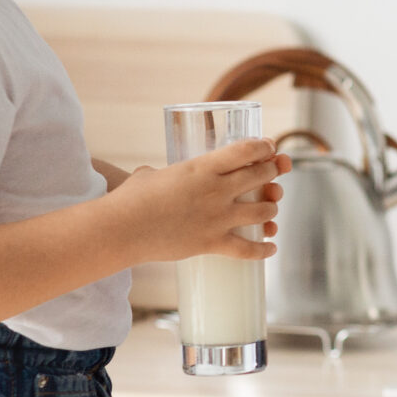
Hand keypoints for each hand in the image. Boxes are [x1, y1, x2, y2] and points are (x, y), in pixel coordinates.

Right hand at [108, 138, 290, 265]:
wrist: (122, 229)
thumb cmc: (131, 198)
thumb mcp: (151, 175)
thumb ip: (163, 173)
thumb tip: (158, 176)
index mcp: (203, 167)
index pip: (247, 150)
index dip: (265, 147)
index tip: (269, 148)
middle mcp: (217, 190)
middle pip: (261, 177)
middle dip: (272, 173)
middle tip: (273, 175)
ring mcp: (217, 218)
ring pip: (262, 211)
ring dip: (271, 209)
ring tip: (270, 209)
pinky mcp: (212, 243)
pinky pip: (248, 249)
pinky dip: (263, 249)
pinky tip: (271, 247)